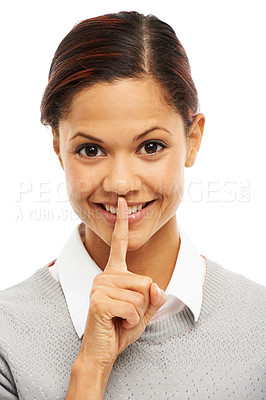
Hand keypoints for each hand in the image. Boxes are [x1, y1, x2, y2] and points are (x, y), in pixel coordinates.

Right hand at [77, 197, 166, 370]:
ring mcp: (100, 287)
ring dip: (137, 314)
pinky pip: (132, 309)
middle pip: (145, 281)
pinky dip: (132, 322)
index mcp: (114, 273)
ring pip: (141, 296)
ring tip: (121, 318)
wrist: (102, 351)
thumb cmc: (121, 327)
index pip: (119, 244)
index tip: (122, 202)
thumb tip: (156, 286)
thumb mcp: (145, 311)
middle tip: (126, 313)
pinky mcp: (98, 301)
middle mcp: (105, 275)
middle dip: (144, 303)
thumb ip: (154, 297)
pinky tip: (118, 324)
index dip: (122, 222)